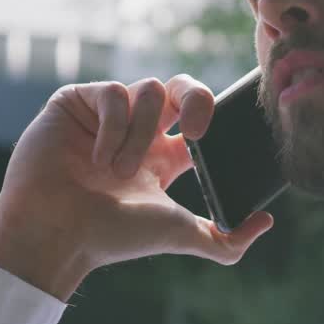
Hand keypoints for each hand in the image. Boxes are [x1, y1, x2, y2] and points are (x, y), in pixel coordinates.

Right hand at [0, 75, 273, 300]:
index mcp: (163, 155)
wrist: (56, 236)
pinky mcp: (75, 102)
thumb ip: (226, 238)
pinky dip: (113, 126)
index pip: (198, 116)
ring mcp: (105, 113)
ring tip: (119, 172)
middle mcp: (137, 130)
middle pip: (179, 85)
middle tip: (195, 130)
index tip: (207, 138)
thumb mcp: (178, 234)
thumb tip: (266, 220)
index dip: (211, 115)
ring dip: (141, 134)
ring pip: (148, 90)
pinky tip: (97, 159)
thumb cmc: (110, 237)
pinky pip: (112, 92)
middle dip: (195, 97)